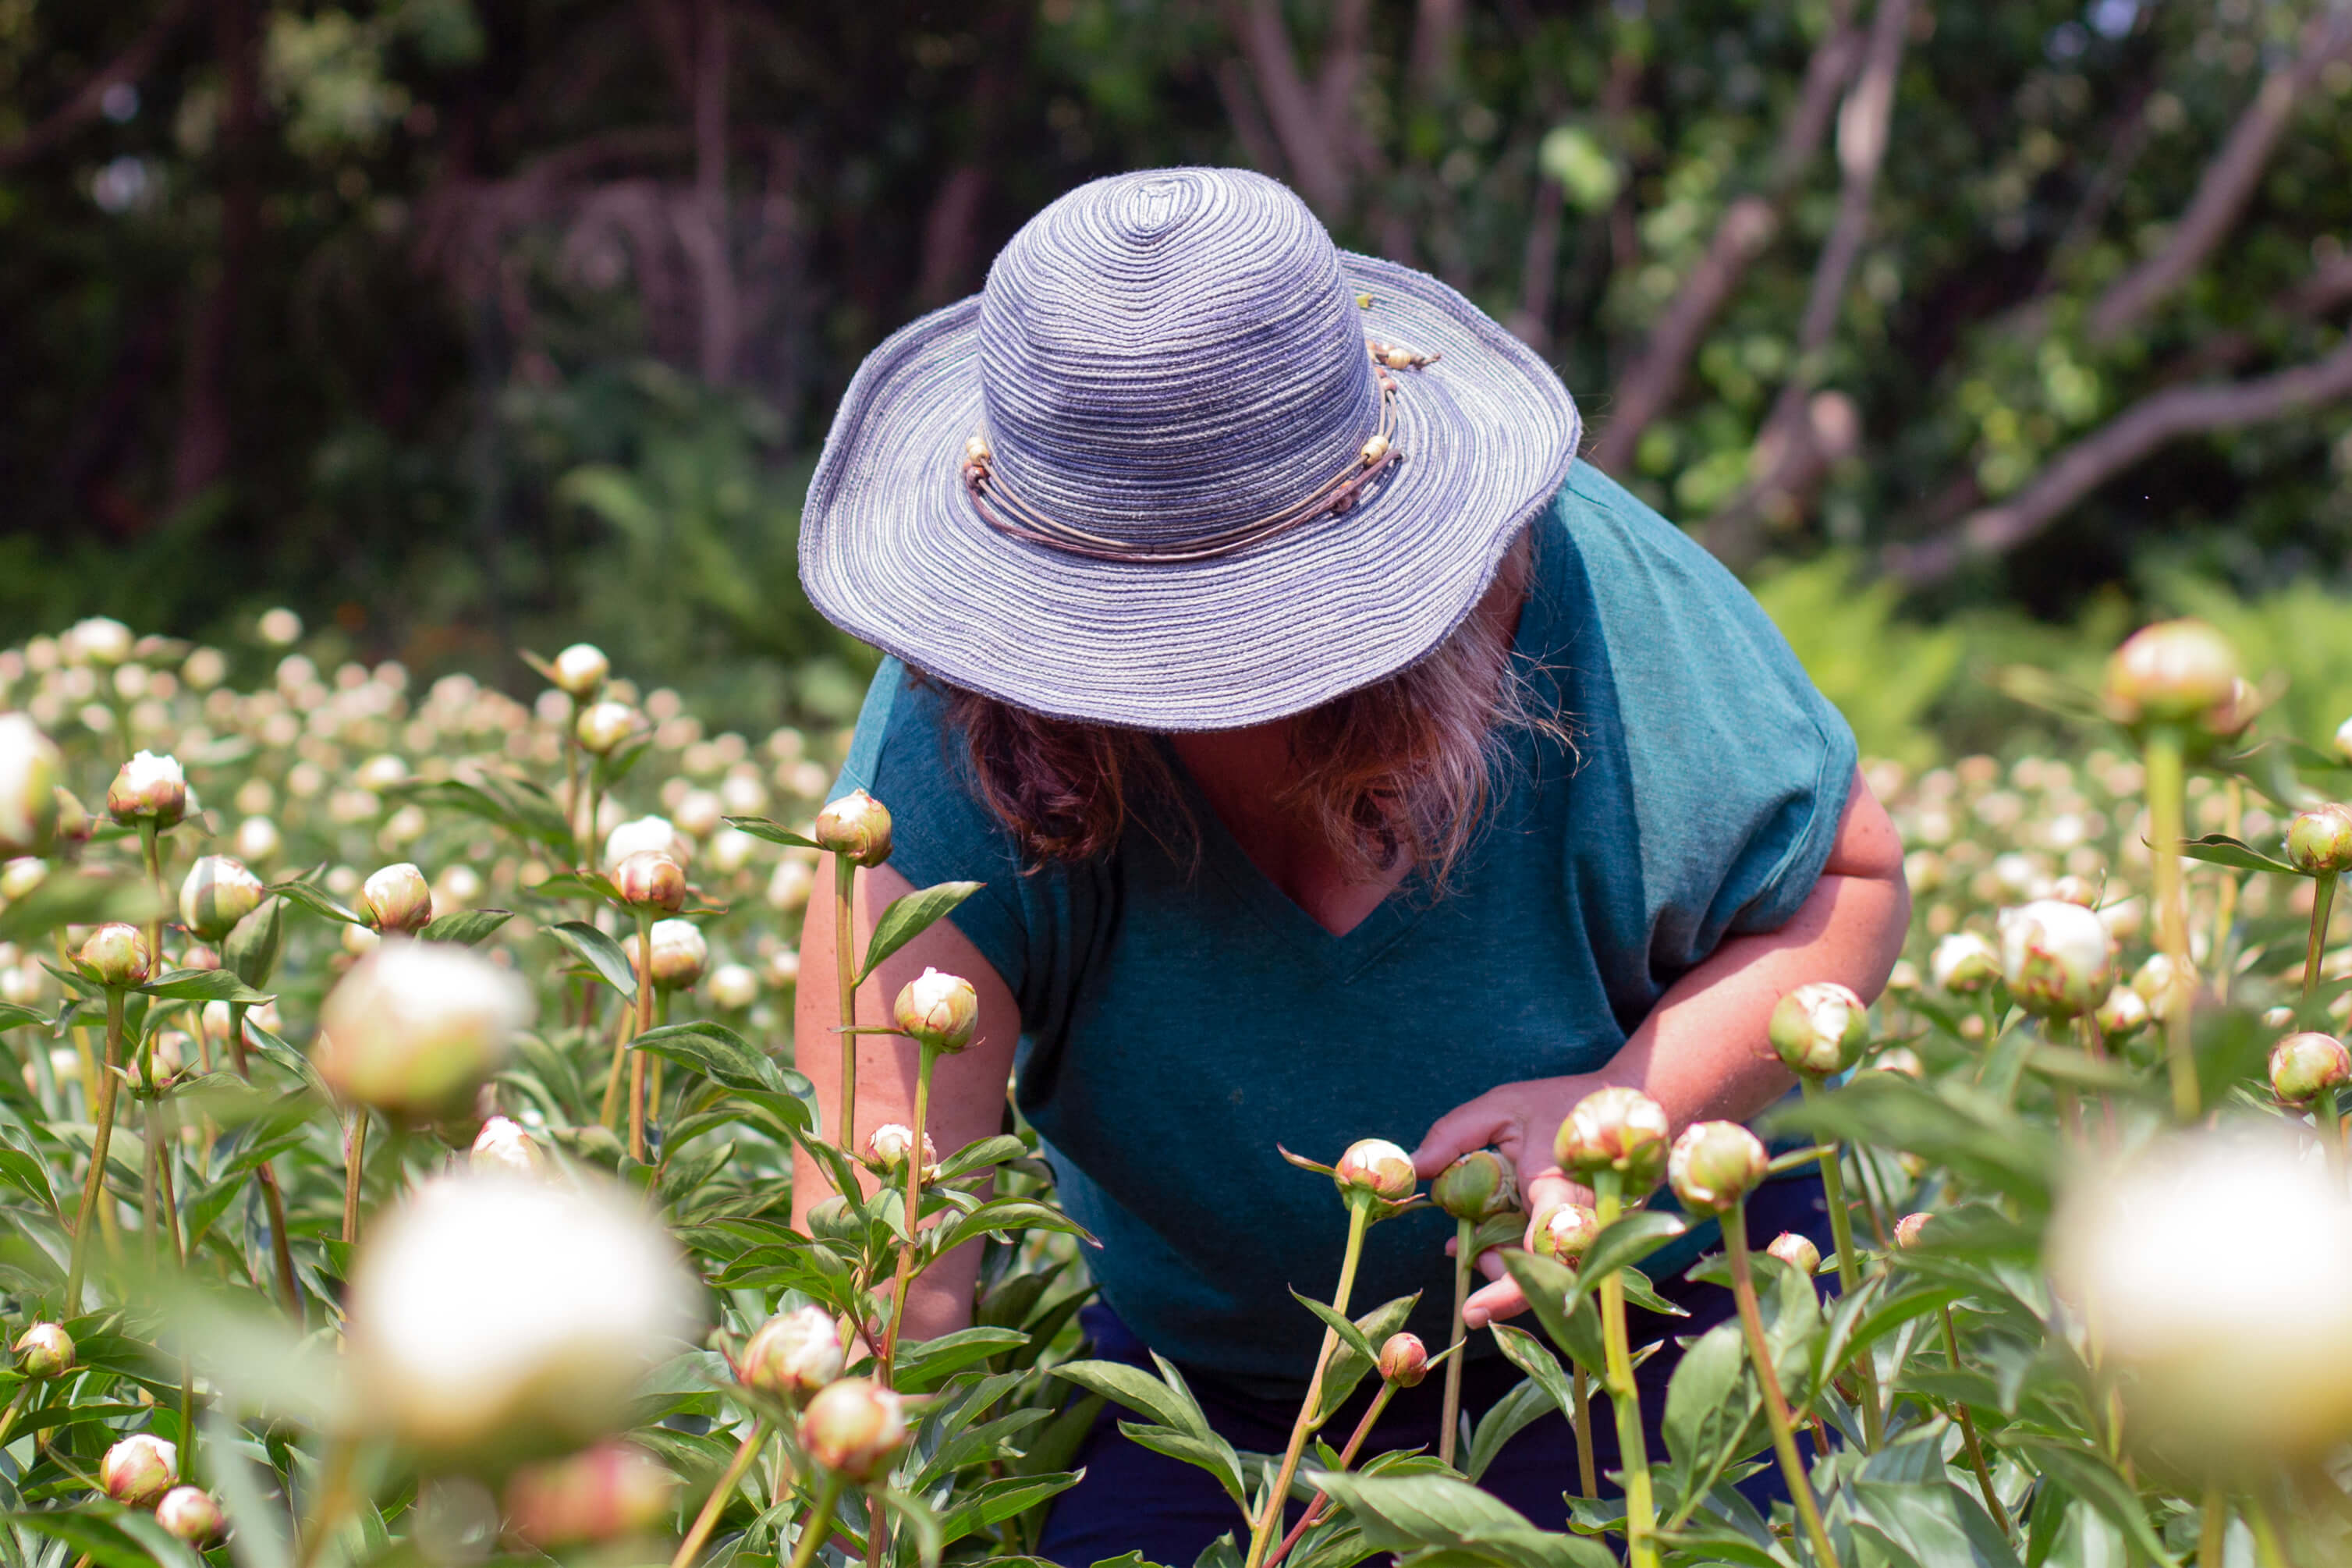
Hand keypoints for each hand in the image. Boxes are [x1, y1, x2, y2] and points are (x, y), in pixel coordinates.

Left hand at [1412, 1075, 1605, 1330]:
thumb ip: (1453, 1136)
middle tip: (1462, 1252)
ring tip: (1471, 1242)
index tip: (1474, 1312)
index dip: (1509, 1290)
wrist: (1634, 1102)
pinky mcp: (1593, 1234)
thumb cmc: (1564, 1103)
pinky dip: (1523, 1254)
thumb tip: (1411, 1168)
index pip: (1541, 1256)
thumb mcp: (1502, 1107)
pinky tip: (1494, 1240)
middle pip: (1543, 1276)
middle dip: (1498, 1275)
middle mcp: (1585, 1222)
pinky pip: (1556, 1258)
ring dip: (1507, 1263)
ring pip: (1548, 1271)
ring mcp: (1593, 1232)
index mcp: (1563, 1192)